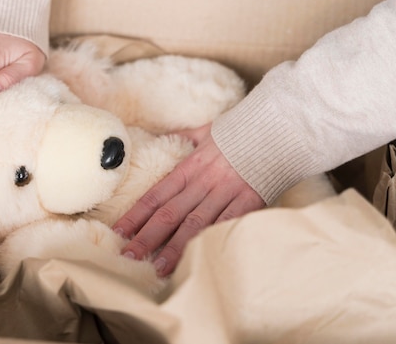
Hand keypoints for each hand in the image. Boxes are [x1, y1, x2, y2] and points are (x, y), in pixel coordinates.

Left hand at [112, 123, 264, 276]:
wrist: (276, 129)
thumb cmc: (239, 132)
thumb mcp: (205, 132)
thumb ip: (182, 138)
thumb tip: (158, 137)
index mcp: (190, 167)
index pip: (156, 194)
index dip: (136, 214)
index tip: (119, 231)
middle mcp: (203, 182)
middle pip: (170, 213)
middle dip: (147, 236)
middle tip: (129, 256)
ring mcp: (226, 193)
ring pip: (196, 224)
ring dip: (176, 247)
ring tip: (159, 267)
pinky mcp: (249, 202)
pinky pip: (227, 225)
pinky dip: (212, 241)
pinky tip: (199, 258)